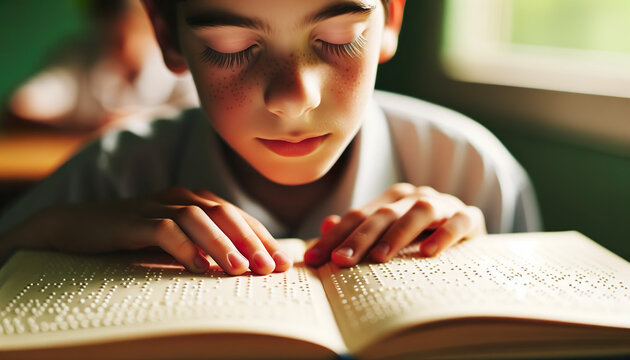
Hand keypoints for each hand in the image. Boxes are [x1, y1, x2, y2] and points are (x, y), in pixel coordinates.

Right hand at [3, 186, 291, 274]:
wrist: (78, 227)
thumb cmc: (134, 237)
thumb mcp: (176, 240)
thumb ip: (205, 246)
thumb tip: (245, 267)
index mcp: (195, 200)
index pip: (237, 216)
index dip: (262, 238)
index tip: (283, 262)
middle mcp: (180, 197)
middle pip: (224, 214)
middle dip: (251, 241)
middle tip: (270, 268)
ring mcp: (156, 205)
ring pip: (198, 219)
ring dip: (223, 245)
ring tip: (241, 270)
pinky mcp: (133, 219)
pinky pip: (164, 230)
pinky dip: (186, 248)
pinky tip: (200, 268)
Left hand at [304, 183, 485, 266]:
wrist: (469, 232)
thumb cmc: (422, 237)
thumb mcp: (389, 236)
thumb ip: (358, 231)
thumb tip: (326, 224)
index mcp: (392, 200)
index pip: (358, 216)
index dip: (334, 236)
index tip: (313, 259)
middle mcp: (415, 197)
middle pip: (383, 214)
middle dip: (359, 238)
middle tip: (340, 261)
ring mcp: (444, 204)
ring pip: (419, 212)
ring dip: (398, 234)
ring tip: (380, 258)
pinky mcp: (470, 217)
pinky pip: (459, 222)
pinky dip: (444, 235)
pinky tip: (428, 253)